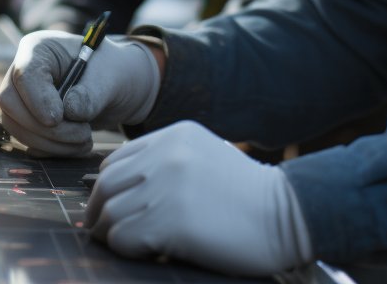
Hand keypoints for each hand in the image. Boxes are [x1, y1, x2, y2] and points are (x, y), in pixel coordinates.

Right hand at [0, 30, 159, 155]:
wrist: (118, 88)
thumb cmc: (112, 72)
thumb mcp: (110, 77)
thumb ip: (91, 94)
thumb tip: (70, 111)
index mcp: (40, 48)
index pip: (25, 73)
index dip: (37, 99)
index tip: (57, 119)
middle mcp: (24, 72)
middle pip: (11, 103)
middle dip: (44, 127)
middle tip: (81, 135)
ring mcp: (23, 97)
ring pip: (16, 126)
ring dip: (50, 142)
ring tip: (86, 141)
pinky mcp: (28, 120)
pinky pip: (27, 140)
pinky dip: (51, 150)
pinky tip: (77, 146)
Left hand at [86, 121, 312, 275]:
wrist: (285, 215)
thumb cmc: (248, 197)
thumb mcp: (207, 158)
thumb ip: (168, 164)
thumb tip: (124, 193)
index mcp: (175, 136)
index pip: (116, 160)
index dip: (109, 188)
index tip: (112, 208)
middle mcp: (166, 155)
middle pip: (106, 184)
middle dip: (101, 212)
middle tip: (109, 232)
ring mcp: (166, 186)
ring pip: (110, 213)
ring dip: (114, 235)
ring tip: (134, 245)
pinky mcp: (168, 220)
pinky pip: (122, 238)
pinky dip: (127, 250)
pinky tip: (150, 252)